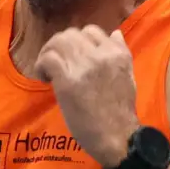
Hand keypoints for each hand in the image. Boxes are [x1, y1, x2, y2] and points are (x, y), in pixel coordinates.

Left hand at [32, 26, 138, 166]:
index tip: (73, 56)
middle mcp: (101, 55)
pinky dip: (41, 65)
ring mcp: (83, 66)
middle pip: (71, 34)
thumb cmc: (121, 111)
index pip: (91, 31)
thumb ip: (120, 53)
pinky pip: (48, 59)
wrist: (117, 136)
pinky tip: (44, 78)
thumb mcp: (128, 76)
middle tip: (55, 61)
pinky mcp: (67, 81)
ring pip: (57, 43)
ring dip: (48, 53)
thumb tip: (114, 34)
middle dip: (60, 46)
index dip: (78, 42)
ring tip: (47, 69)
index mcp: (117, 53)